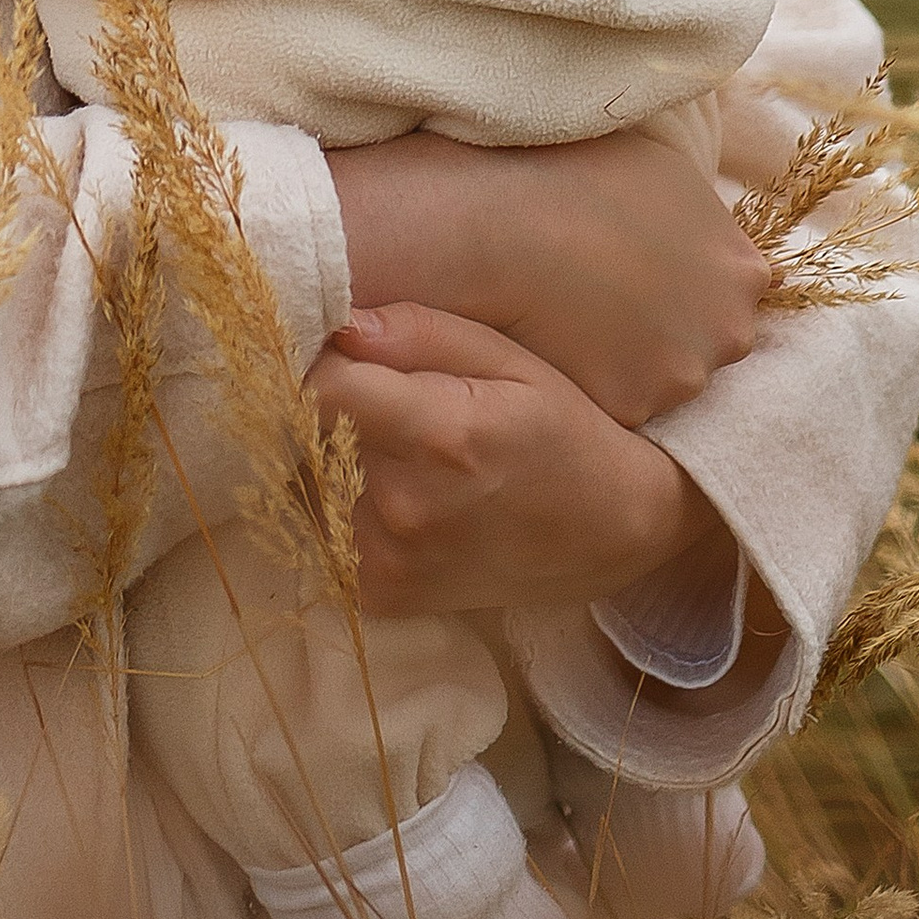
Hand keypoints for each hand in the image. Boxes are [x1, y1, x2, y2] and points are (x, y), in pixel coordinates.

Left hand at [313, 303, 714, 613]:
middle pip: (310, 434)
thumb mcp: (509, 359)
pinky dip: (348, 509)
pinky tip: (403, 499)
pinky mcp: (381, 595)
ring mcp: (390, 561)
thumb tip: (341, 324)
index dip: (322, 363)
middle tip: (388, 406)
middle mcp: (406, 506)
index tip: (341, 355)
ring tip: (405, 456)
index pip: (321, 388)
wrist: (608, 531)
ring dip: (337, 462)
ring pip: (313, 482)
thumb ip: (421, 333)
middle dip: (334, 411)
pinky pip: (328, 531)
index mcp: (440, 436)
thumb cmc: (561, 428)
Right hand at [326, 129, 767, 427]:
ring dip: (627, 357)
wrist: (504, 222)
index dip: (685, 280)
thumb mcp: (664, 169)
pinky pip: (611, 400)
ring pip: (658, 376)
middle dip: (666, 325)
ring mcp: (681, 375)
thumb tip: (708, 227)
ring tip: (573, 316)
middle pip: (704, 339)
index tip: (644, 270)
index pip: (733, 289)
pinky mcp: (630, 408)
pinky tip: (555, 341)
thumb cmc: (575, 176)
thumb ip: (702, 215)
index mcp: (741, 269)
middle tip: (607, 295)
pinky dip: (588, 379)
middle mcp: (728, 330)